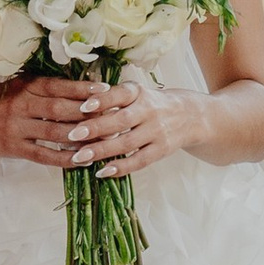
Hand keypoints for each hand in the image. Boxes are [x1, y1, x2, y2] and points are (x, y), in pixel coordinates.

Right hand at [0, 73, 108, 169]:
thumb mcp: (20, 85)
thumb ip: (46, 87)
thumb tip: (83, 88)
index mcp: (26, 86)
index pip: (58, 86)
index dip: (82, 89)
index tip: (105, 90)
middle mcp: (22, 105)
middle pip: (60, 109)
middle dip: (88, 113)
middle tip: (112, 116)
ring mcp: (18, 128)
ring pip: (55, 133)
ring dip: (82, 137)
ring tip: (105, 139)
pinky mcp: (15, 148)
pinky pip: (44, 155)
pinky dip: (65, 158)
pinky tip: (82, 159)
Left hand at [73, 81, 206, 176]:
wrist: (191, 116)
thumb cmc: (152, 104)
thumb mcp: (136, 94)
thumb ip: (112, 98)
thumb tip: (77, 103)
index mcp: (140, 93)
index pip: (121, 94)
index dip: (103, 99)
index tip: (84, 106)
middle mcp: (150, 111)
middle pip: (121, 120)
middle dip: (95, 128)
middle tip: (72, 135)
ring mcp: (157, 132)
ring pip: (127, 143)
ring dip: (102, 151)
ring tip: (79, 157)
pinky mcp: (162, 150)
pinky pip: (140, 160)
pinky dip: (121, 167)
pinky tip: (103, 171)